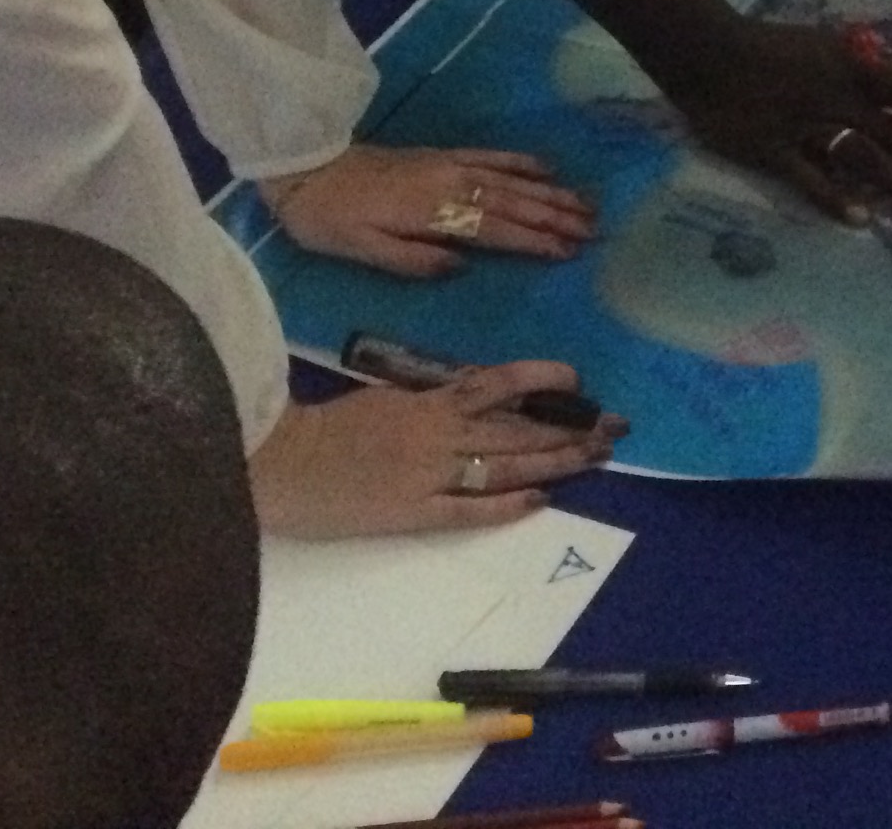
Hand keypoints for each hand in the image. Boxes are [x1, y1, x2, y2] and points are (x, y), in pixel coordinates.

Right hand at [247, 365, 623, 537]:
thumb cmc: (324, 430)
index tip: (578, 381)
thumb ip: (428, 402)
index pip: (497, 383)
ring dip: (554, 461)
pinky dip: (506, 503)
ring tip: (595, 459)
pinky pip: (470, 508)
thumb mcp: (383, 400)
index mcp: (427, 400)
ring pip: (506, 462)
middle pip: (517, 426)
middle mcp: (438, 432)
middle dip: (569, 426)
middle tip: (614, 426)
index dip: (541, 380)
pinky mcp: (413, 512)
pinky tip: (540, 499)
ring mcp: (429, 473)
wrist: (277, 464)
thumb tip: (474, 398)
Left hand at [259, 144, 595, 277]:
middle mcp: (448, 185)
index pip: (494, 228)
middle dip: (555, 216)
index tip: (568, 251)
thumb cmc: (329, 220)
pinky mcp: (441, 155)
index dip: (533, 240)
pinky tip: (547, 169)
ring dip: (550, 192)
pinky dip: (521, 162)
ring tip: (585, 204)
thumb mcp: (361, 251)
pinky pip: (490, 156)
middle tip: (593, 229)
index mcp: (430, 213)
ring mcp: (448, 166)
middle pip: (513, 202)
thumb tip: (461, 266)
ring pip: (510, 180)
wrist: (304, 168)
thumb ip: (413, 260)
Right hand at [672, 19, 891, 224]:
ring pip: (863, 157)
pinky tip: (863, 220)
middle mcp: (838, 97)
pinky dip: (836, 198)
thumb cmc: (770, 47)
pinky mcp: (772, 150)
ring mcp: (805, 126)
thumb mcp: (825, 44)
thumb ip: (860, 67)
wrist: (708, 50)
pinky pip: (809, 178)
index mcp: (854, 67)